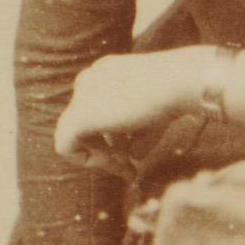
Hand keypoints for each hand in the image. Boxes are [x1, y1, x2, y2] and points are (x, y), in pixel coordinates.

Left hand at [54, 49, 212, 168]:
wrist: (178, 81)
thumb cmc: (174, 95)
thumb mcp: (154, 115)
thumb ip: (139, 133)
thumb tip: (134, 155)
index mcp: (105, 75)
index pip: (99, 114)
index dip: (114, 140)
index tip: (133, 155)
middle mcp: (89, 80)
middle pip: (87, 127)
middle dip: (108, 152)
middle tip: (130, 169)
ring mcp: (81, 95)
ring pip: (76, 138)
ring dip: (102, 159)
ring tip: (128, 166)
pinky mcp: (79, 114)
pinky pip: (66, 147)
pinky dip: (88, 161)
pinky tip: (114, 161)